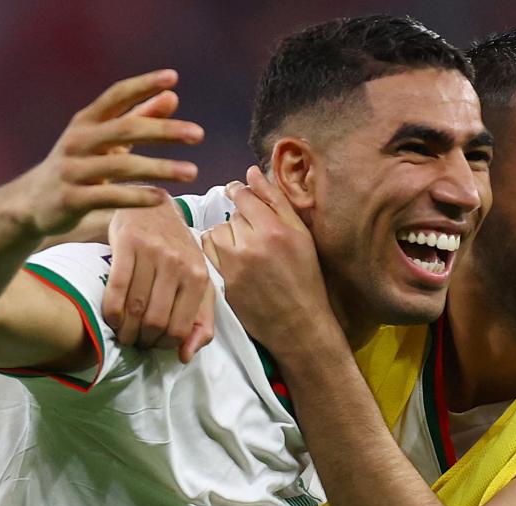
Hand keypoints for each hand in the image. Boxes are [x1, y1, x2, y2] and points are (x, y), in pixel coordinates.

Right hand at [11, 69, 203, 236]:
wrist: (31, 204)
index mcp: (87, 121)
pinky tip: (162, 197)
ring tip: (192, 172)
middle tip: (198, 134)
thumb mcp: (105, 141)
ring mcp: (73, 169)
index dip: (143, 84)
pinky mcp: (72, 198)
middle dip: (164, 130)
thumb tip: (172, 96)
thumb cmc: (79, 166)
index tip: (172, 77)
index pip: (117, 95)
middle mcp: (79, 140)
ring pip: (122, 165)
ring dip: (160, 168)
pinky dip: (137, 196)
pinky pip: (109, 196)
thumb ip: (139, 118)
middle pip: (126, 128)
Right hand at [103, 198, 214, 361]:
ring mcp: (152, 253)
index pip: (180, 328)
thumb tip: (186, 355)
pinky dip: (111, 310)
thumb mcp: (197, 281)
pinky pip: (116, 287)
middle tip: (135, 341)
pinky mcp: (127, 243)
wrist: (155, 206)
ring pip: (135, 308)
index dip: (163, 345)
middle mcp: (178, 264)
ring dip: (125, 330)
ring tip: (123, 333)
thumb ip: (200, 319)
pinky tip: (111, 318)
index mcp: (199, 276)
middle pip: (155, 321)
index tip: (153, 344)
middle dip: (142, 340)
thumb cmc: (177, 250)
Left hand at [202, 166, 334, 349]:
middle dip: (240, 219)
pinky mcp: (224, 284)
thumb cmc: (306, 278)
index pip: (243, 195)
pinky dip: (218, 254)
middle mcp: (252, 245)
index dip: (240, 192)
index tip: (241, 196)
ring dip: (226, 235)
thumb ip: (276, 201)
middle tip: (255, 234)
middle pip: (231, 214)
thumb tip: (252, 172)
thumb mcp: (301, 235)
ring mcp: (235, 266)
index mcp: (275, 230)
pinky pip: (210, 255)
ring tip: (243, 247)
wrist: (300, 323)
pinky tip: (234, 262)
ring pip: (216, 232)